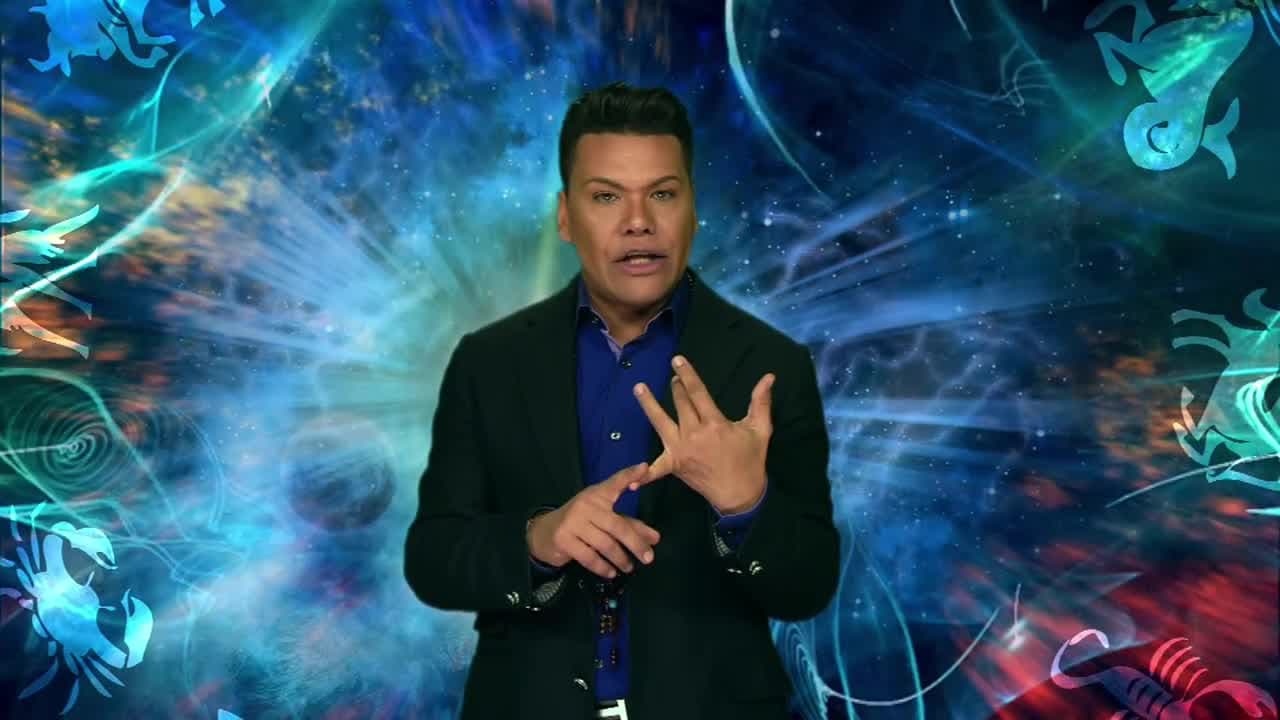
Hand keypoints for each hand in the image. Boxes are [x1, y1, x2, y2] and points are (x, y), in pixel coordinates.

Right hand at [527, 462, 662, 579]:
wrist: (545, 533)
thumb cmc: (580, 523)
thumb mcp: (603, 518)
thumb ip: (629, 526)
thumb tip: (655, 538)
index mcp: (597, 495)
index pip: (615, 483)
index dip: (630, 475)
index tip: (645, 467)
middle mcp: (586, 505)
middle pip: (617, 525)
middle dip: (636, 543)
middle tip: (649, 558)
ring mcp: (573, 522)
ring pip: (605, 544)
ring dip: (620, 559)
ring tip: (629, 567)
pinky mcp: (564, 540)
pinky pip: (590, 557)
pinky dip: (603, 567)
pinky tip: (611, 572)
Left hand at [631, 355, 772, 513]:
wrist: (741, 494)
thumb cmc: (751, 460)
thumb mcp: (760, 429)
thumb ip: (761, 402)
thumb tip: (769, 377)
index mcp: (715, 424)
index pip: (697, 392)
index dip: (687, 374)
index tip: (677, 360)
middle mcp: (694, 434)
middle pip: (680, 404)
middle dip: (676, 387)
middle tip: (674, 377)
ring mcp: (681, 450)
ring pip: (660, 422)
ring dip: (649, 405)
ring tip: (639, 388)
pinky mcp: (674, 466)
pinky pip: (656, 469)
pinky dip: (643, 474)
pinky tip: (629, 478)